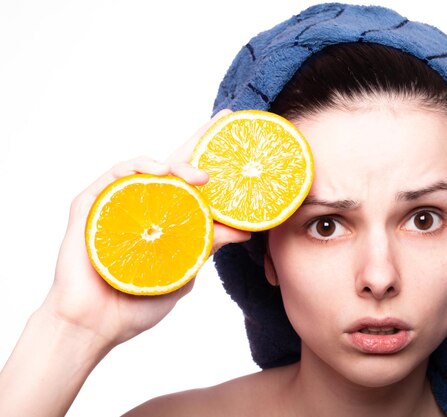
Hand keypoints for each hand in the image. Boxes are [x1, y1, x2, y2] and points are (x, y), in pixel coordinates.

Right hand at [43, 108, 250, 349]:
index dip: (208, 154)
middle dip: (198, 141)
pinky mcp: (91, 205)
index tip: (231, 130)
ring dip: (175, 164)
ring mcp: (117, 202)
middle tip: (222, 132)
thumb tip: (244, 229)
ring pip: (146, 166)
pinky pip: (115, 176)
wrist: (97, 326)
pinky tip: (157, 172)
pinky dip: (137, 168)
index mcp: (166, 218)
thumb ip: (207, 246)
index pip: (190, 181)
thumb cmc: (137, 302)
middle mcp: (143, 204)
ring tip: (198, 176)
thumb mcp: (183, 270)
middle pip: (172, 163)